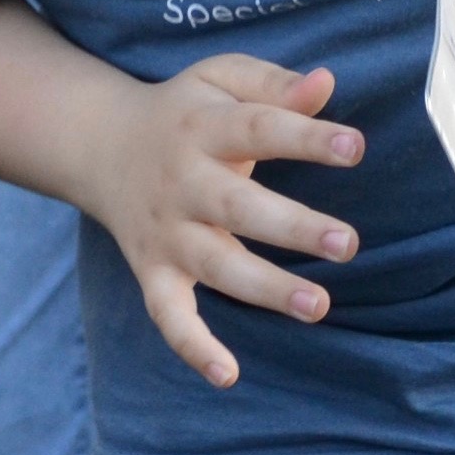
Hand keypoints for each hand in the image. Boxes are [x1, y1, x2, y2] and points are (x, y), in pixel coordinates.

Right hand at [65, 56, 366, 388]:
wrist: (98, 145)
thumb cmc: (185, 112)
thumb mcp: (220, 80)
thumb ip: (273, 84)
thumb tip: (327, 84)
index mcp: (202, 128)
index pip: (258, 129)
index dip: (306, 137)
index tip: (356, 146)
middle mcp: (181, 183)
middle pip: (237, 206)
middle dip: (292, 227)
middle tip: (348, 244)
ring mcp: (166, 233)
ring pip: (214, 266)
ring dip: (264, 289)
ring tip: (318, 306)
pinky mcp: (153, 271)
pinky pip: (168, 315)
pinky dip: (192, 347)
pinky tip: (228, 374)